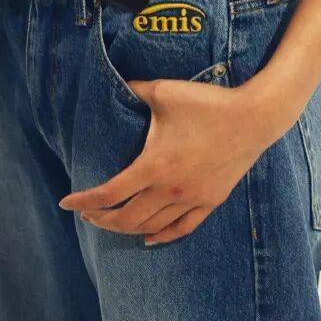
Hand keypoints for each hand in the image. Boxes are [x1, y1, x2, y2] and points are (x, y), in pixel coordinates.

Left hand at [58, 76, 275, 245]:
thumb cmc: (207, 102)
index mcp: (154, 165)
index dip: (84, 201)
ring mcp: (192, 199)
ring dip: (127, 229)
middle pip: (126, 219)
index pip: (110, 193)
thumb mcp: (164, 91)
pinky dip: (161, 236)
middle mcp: (170, 190)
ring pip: (152, 227)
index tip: (66, 203)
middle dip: (102, 219)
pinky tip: (149, 238)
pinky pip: (181, 229)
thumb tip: (114, 82)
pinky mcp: (210, 201)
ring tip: (113, 222)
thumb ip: (134, 89)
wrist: (253, 117)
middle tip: (88, 213)